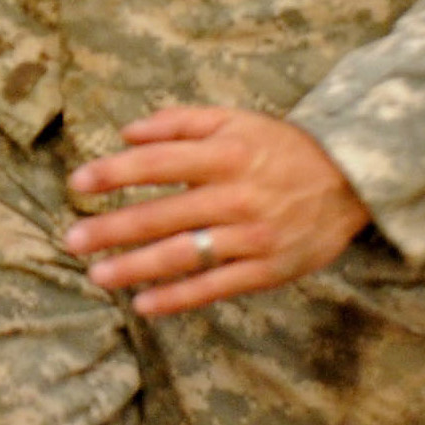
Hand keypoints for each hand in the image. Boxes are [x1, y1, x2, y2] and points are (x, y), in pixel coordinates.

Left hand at [61, 108, 370, 316]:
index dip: (114, 173)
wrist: (352, 180)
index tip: (77, 183)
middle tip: (72, 240)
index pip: (157, 163)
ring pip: (183, 255)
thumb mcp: (236, 120)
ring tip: (97, 276)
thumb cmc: (283, 148)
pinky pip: (215, 287)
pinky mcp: (267, 269)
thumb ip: (180, 121)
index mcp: (225, 154)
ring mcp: (251, 236)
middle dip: (112, 229)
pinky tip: (144, 304)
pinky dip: (178, 298)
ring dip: (136, 267)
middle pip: (162, 214)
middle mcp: (235, 195)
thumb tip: (127, 132)